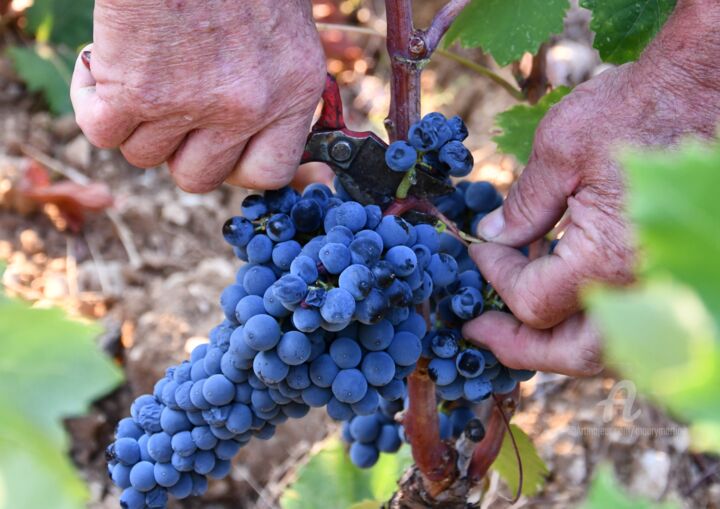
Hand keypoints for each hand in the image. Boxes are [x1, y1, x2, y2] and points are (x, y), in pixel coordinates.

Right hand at [71, 0, 325, 191]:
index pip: (269, 173)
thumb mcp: (284, 31)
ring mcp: (191, 102)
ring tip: (137, 70)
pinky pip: (101, 132)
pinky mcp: (135, 90)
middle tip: (171, 108)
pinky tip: (100, 64)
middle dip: (179, 148)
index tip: (218, 147)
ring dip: (135, 120)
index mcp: (293, 92)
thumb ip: (275, 88)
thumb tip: (251, 133)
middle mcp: (248, 106)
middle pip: (197, 177)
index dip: (236, 166)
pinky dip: (92, 102)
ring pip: (146, 156)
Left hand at [462, 0, 719, 375]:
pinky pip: (628, 321)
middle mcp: (642, 286)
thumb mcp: (560, 152)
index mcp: (609, 261)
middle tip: (479, 332)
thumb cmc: (635, 110)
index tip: (477, 250)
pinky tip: (560, 295)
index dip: (496, 278)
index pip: (533, 302)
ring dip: (556, 343)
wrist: (703, 87)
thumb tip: (492, 237)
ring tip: (513, 322)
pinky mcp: (669, 270)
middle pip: (573, 353)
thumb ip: (523, 206)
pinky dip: (588, 323)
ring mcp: (662, 283)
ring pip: (606, 348)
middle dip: (520, 346)